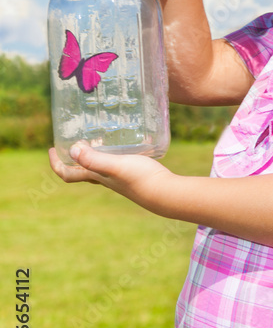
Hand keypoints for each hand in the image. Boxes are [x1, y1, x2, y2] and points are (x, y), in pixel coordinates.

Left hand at [49, 141, 174, 212]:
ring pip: (97, 165)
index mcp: (97, 177)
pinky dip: (110, 151)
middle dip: (72, 156)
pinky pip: (113, 161)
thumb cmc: (140, 179)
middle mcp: (104, 179)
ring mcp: (118, 177)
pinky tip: (120, 140)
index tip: (53, 149)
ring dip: (91, 152)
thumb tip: (71, 150)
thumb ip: (95, 159)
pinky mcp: (131, 172)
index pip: (68, 174)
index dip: (56, 164)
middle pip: (81, 170)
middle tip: (73, 138)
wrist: (165, 192)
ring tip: (94, 135)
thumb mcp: (115, 166)